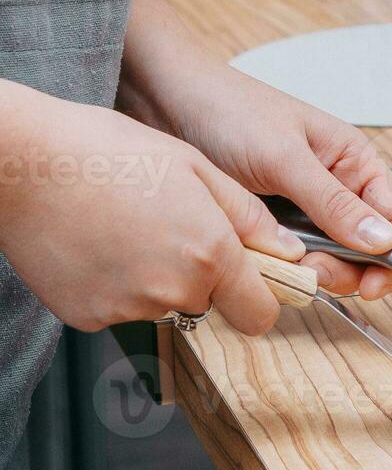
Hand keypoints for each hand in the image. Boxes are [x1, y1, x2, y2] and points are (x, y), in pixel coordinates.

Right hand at [0, 83, 305, 333]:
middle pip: (209, 304)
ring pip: (163, 305)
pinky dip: (117, 284)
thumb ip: (249, 216)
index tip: (251, 277)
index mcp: (210, 255)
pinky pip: (120, 308)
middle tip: (172, 227)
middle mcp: (172, 291)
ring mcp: (126, 309)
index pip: (260, 314)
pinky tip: (99, 244)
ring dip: (157, 278)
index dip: (260, 297)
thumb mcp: (196, 168)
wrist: (22, 162)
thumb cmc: (106, 153)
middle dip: (203, 276)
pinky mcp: (86, 317)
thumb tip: (288, 251)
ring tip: (129, 227)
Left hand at [141, 59, 391, 299]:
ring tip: (283, 267)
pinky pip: (292, 258)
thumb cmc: (228, 111)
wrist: (163, 100)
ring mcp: (303, 209)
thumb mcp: (285, 158)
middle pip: (367, 249)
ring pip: (330, 259)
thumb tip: (386, 242)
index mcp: (354, 162)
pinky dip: (284, 269)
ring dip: (314, 272)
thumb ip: (334, 204)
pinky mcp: (270, 223)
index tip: (371, 286)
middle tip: (312, 275)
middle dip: (347, 270)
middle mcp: (336, 188)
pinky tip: (265, 265)